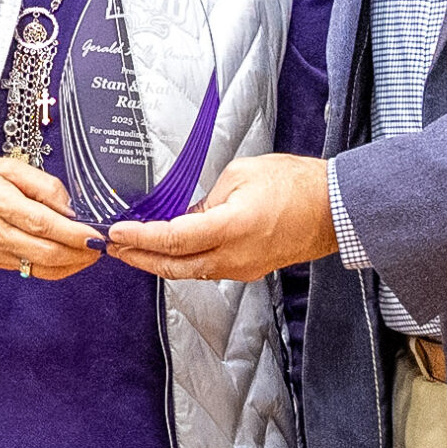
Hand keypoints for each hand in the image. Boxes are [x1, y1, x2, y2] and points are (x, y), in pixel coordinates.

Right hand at [0, 156, 104, 280]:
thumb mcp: (7, 167)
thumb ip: (42, 183)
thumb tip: (68, 206)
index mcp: (0, 204)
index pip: (43, 224)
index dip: (74, 233)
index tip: (96, 234)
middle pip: (47, 251)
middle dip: (80, 251)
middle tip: (101, 244)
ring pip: (43, 267)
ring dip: (73, 264)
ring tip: (91, 253)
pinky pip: (34, 272)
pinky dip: (58, 269)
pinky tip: (71, 259)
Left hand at [110, 154, 336, 282]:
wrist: (333, 208)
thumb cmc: (295, 185)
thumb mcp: (240, 175)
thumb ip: (207, 198)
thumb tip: (186, 214)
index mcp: (230, 227)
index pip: (172, 238)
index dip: (139, 238)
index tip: (116, 232)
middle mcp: (234, 256)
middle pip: (173, 265)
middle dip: (138, 257)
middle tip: (113, 248)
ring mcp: (242, 268)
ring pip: (188, 272)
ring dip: (158, 262)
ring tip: (134, 250)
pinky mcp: (249, 270)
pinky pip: (207, 270)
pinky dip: (182, 262)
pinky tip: (169, 251)